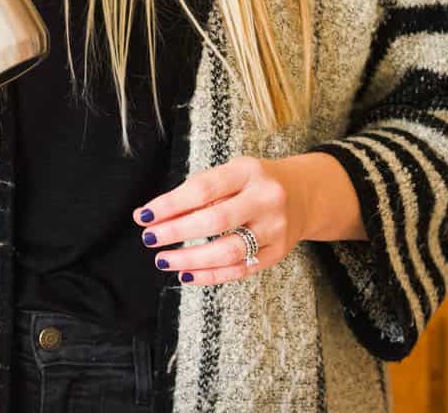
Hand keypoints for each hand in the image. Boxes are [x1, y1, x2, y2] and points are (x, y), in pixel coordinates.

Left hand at [131, 155, 313, 285]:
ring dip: (190, 259)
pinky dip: (210, 275)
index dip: (169, 204)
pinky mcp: (278, 253)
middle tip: (150, 238)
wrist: (304, 194)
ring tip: (162, 259)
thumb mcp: (229, 173)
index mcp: (248, 172)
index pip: (203, 189)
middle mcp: (266, 199)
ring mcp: (275, 228)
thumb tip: (154, 214)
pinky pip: (240, 270)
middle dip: (176, 232)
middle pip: (216, 220)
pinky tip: (186, 274)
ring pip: (229, 250)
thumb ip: (197, 191)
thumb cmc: (252, 183)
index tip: (143, 215)